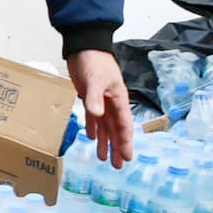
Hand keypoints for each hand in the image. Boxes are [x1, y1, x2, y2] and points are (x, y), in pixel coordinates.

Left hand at [68, 49, 133, 169]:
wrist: (84, 47)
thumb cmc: (94, 62)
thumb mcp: (96, 80)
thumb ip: (95, 98)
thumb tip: (97, 115)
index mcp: (119, 100)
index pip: (124, 125)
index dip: (126, 142)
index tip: (127, 157)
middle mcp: (112, 103)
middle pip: (116, 130)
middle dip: (117, 147)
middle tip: (117, 165)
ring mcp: (101, 101)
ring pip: (105, 126)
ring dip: (105, 141)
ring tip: (103, 158)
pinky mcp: (90, 97)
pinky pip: (94, 117)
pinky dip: (93, 127)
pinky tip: (92, 138)